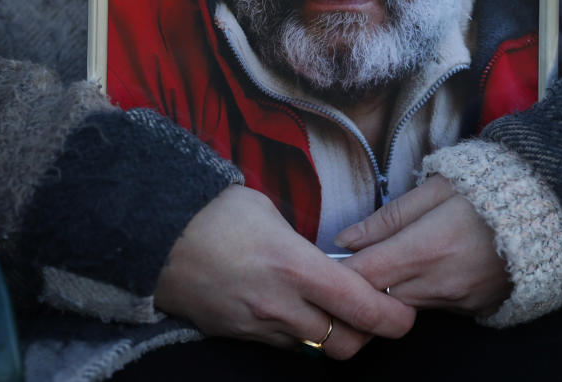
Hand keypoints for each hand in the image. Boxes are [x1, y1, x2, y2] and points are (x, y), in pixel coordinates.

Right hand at [154, 185, 415, 358]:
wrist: (157, 237)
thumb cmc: (217, 213)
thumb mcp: (271, 213)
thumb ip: (306, 244)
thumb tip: (326, 260)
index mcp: (296, 267)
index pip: (363, 307)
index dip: (394, 316)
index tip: (405, 311)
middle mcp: (282, 305)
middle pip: (347, 344)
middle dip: (366, 333)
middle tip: (369, 310)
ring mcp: (259, 326)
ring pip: (316, 348)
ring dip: (331, 333)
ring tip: (328, 306)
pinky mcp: (239, 336)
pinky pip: (283, 345)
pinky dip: (297, 333)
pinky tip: (291, 308)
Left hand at [336, 175, 511, 316]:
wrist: (550, 210)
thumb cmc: (487, 188)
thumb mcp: (434, 189)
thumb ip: (387, 218)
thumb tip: (345, 239)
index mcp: (427, 247)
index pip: (363, 275)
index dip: (338, 271)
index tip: (328, 261)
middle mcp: (441, 283)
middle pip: (377, 298)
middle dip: (359, 284)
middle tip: (352, 261)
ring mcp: (459, 301)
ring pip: (402, 305)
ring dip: (388, 288)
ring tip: (388, 258)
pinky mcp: (473, 309)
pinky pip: (431, 307)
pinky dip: (418, 292)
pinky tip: (423, 268)